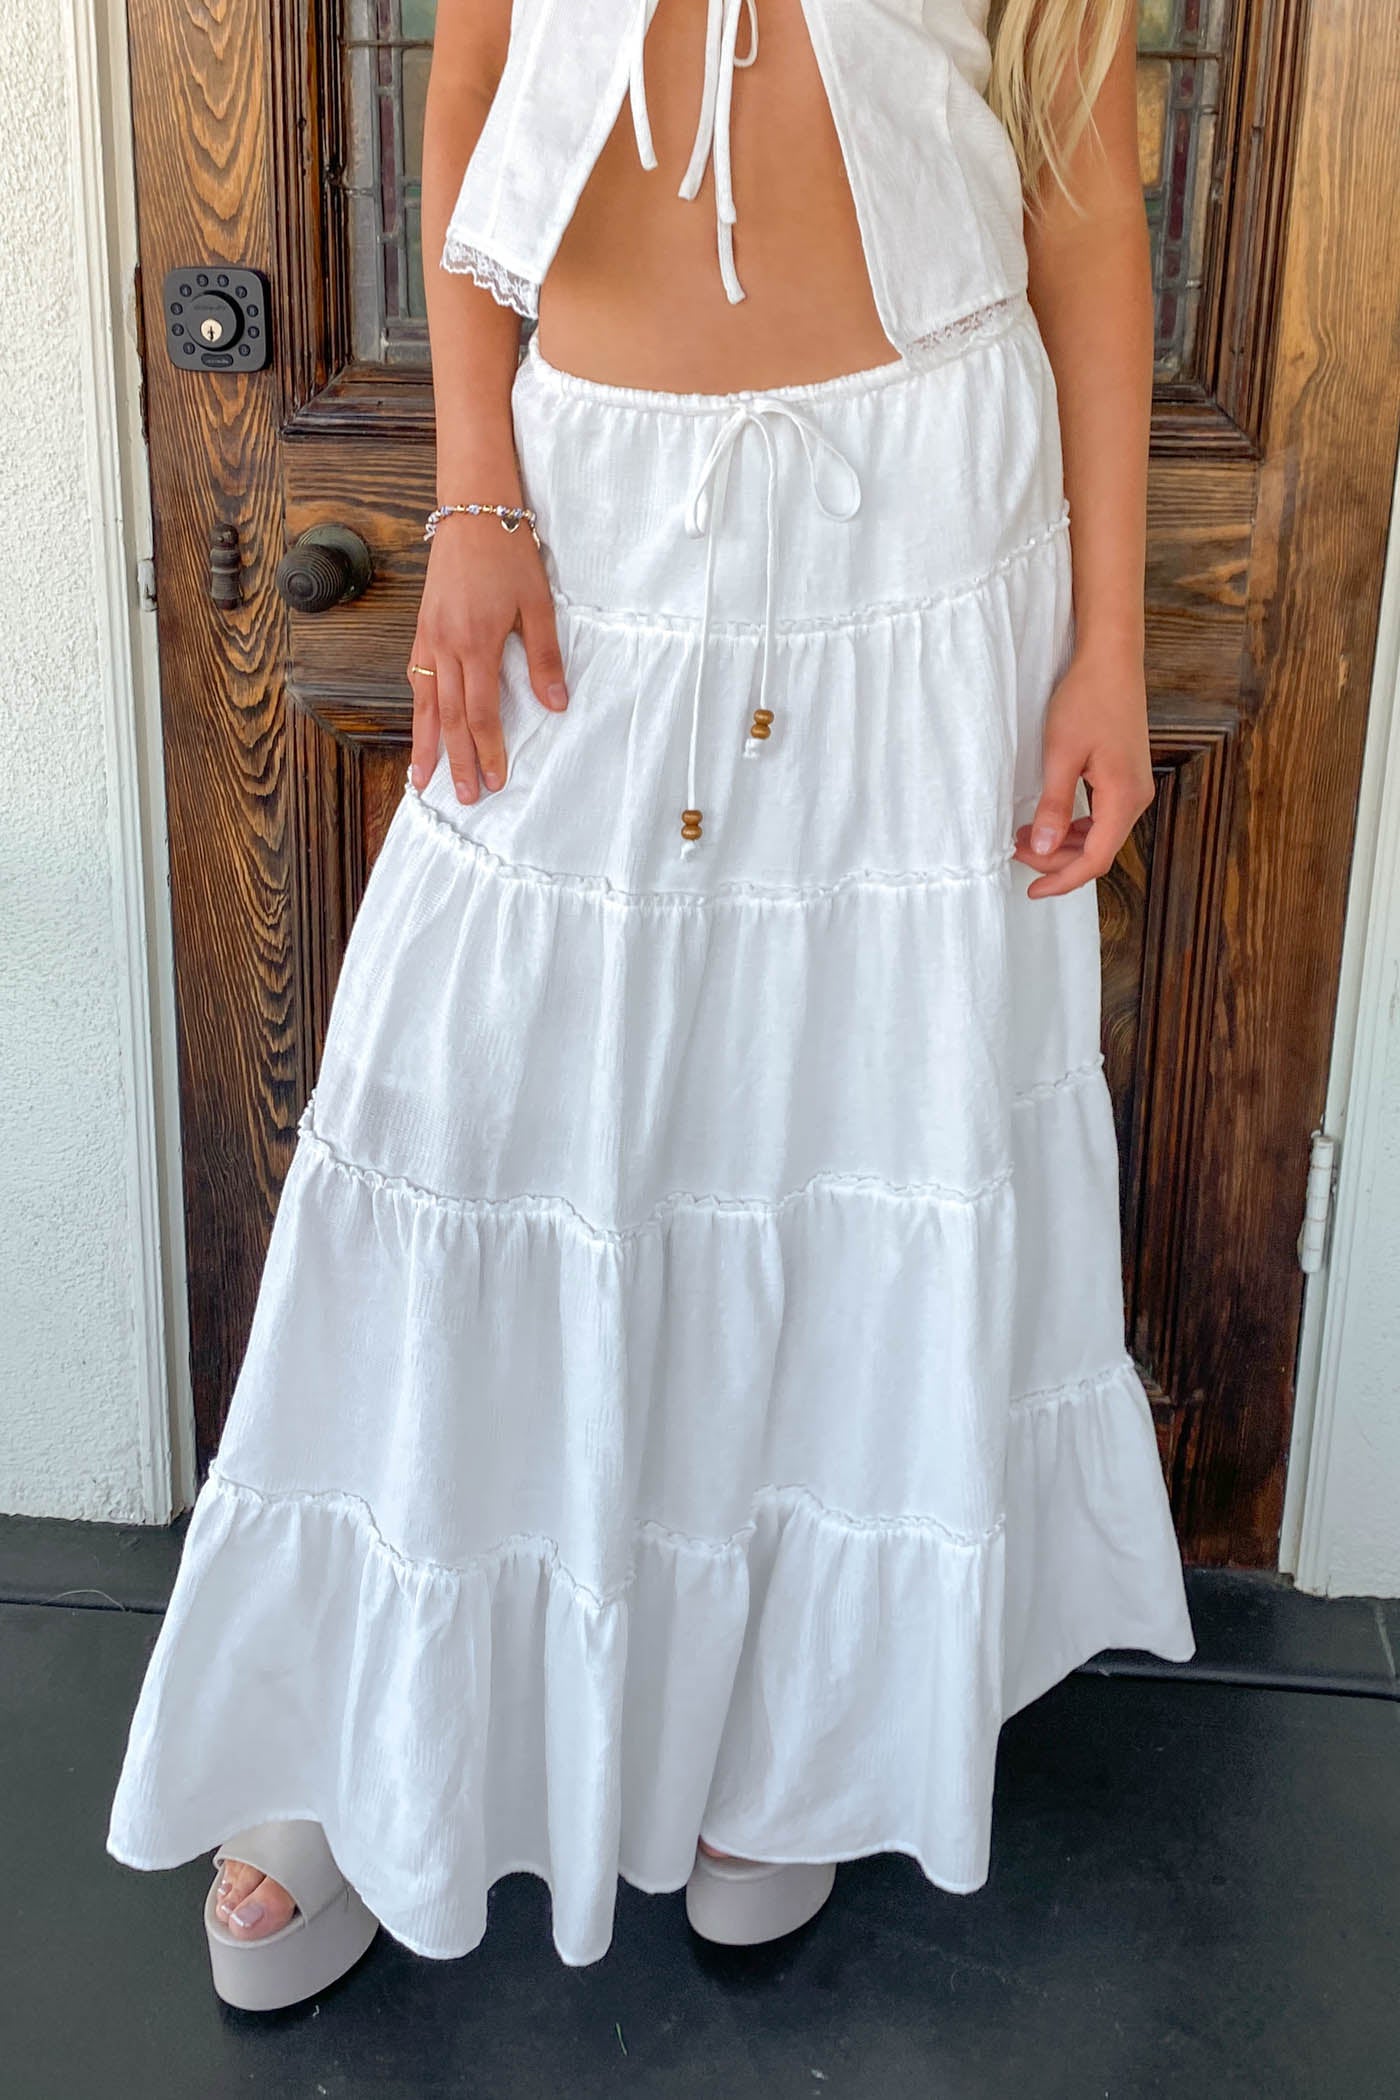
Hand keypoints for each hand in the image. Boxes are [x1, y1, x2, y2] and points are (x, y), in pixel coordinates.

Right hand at [407, 512, 567, 802]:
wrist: (472, 511)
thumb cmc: (509, 554)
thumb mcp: (538, 604)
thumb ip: (545, 657)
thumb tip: (556, 706)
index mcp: (477, 642)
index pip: (481, 712)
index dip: (488, 749)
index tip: (496, 780)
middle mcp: (446, 645)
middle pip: (449, 717)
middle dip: (457, 761)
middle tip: (464, 798)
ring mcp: (428, 638)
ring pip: (424, 703)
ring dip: (425, 744)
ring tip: (423, 779)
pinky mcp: (422, 628)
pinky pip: (416, 677)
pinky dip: (418, 708)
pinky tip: (421, 727)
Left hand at [1012, 643, 1153, 898]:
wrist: (1111, 660)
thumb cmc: (1087, 700)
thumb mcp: (1061, 755)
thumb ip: (1053, 806)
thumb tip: (1043, 849)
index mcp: (1124, 798)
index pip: (1095, 859)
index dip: (1062, 880)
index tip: (1032, 891)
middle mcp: (1136, 798)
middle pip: (1098, 851)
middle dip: (1055, 860)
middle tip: (1015, 849)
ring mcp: (1134, 787)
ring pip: (1099, 835)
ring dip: (1063, 843)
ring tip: (1024, 836)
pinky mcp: (1126, 776)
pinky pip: (1102, 816)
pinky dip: (1074, 825)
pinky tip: (1048, 819)